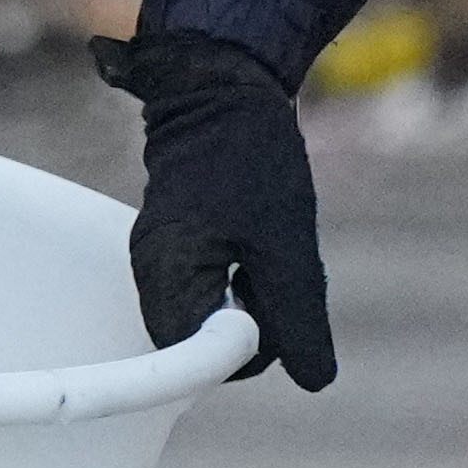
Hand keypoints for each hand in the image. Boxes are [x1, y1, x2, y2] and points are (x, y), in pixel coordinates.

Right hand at [98, 31, 336, 392]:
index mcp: (167, 277)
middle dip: (251, 326)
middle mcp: (150, 275)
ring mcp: (158, 259)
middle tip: (276, 272)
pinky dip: (239, 282)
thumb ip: (298, 318)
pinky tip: (256, 243)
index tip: (279, 310)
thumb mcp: (288, 244)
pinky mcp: (173, 246)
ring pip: (207, 318)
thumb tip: (316, 381)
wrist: (221, 86)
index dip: (249, 352)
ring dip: (248, 303)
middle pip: (201, 345)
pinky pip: (206, 290)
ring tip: (267, 249)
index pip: (198, 362)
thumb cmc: (252, 158)